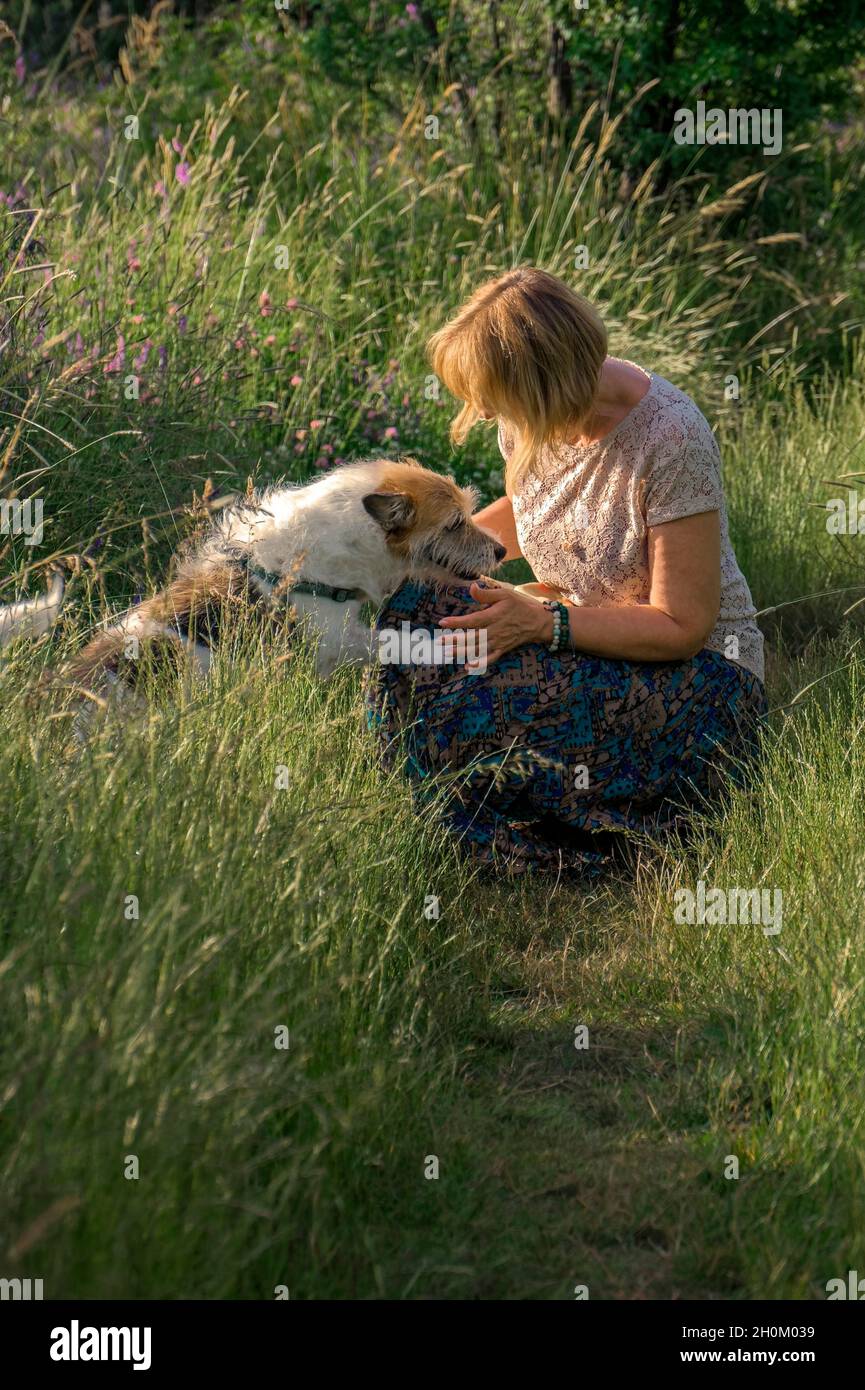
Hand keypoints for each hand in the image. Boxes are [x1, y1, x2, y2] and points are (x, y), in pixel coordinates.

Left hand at [439, 580, 553, 669]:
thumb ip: (486, 593)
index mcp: (494, 616)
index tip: (442, 622)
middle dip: (455, 640)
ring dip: (462, 652)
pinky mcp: (503, 649)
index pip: (472, 620)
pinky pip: (490, 659)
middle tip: (439, 641)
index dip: (457, 622)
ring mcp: (498, 642)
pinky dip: (480, 664)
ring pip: (478, 649)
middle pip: (471, 637)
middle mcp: (495, 631)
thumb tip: (472, 587)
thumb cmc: (520, 605)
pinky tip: (468, 667)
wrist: (538, 621)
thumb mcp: (505, 594)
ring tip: (447, 653)